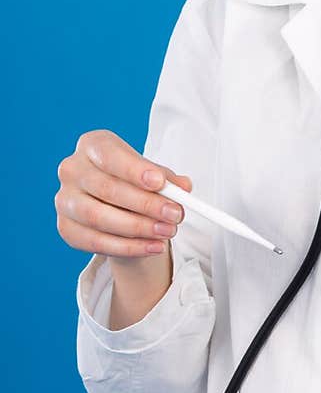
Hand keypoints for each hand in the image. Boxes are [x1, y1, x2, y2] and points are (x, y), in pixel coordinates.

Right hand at [56, 128, 190, 260]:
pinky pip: (96, 241)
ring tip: (167, 231)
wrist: (116, 208)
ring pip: (98, 217)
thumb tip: (183, 187)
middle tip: (174, 214)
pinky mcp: (66, 228)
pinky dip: (129, 247)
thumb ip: (168, 180)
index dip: (134, 169)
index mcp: (92, 146)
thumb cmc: (133, 183)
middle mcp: (72, 170)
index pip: (109, 154)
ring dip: (138, 227)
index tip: (160, 183)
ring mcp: (65, 200)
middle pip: (107, 188)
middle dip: (145, 204)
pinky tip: (153, 246)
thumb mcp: (153, 175)